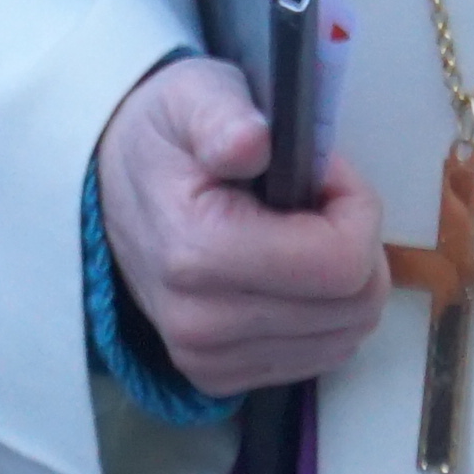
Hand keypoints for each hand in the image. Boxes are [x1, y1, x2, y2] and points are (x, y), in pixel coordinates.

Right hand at [94, 56, 384, 395]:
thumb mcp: (193, 95)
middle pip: (353, 306)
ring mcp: (209, 361)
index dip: (356, 208)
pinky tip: (288, 271)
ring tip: (299, 232)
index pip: (341, 264)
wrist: (115, 185)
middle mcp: (201, 325)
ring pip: (346, 335)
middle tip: (317, 199)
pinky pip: (320, 356)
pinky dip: (323, 312)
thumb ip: (223, 115)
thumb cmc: (167, 135)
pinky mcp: (220, 378)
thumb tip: (251, 142)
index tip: (323, 171)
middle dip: (357, 241)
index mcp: (197, 253)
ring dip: (343, 279)